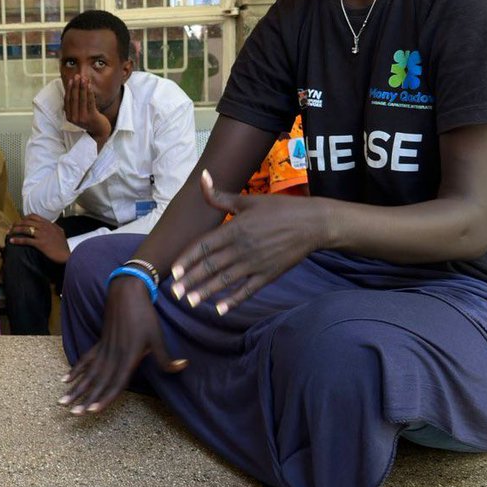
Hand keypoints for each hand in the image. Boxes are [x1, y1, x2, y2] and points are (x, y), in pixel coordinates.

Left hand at [8, 214, 69, 262]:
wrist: (66, 255)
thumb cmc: (63, 246)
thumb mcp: (60, 232)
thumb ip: (54, 227)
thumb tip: (51, 225)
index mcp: (48, 223)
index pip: (33, 216)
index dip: (24, 218)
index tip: (19, 222)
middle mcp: (44, 227)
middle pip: (26, 221)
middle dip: (17, 223)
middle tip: (10, 227)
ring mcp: (41, 234)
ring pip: (25, 229)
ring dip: (15, 230)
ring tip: (8, 232)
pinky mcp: (39, 243)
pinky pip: (26, 239)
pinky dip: (17, 240)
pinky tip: (11, 241)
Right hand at [61, 275, 186, 413]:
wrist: (127, 291)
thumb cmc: (144, 314)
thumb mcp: (158, 336)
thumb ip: (166, 357)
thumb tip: (183, 367)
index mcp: (128, 357)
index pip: (116, 383)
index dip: (105, 398)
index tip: (92, 410)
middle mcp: (113, 355)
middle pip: (98, 382)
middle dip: (85, 399)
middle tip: (73, 413)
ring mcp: (104, 349)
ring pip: (88, 373)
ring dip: (76, 388)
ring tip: (62, 401)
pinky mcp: (100, 342)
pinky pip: (85, 359)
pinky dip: (76, 370)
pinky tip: (66, 379)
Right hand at [63, 75, 111, 146]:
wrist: (99, 131)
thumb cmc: (89, 119)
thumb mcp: (79, 113)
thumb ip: (74, 105)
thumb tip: (70, 90)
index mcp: (69, 117)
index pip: (67, 100)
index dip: (69, 89)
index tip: (71, 80)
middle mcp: (74, 118)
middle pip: (74, 98)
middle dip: (75, 86)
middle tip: (77, 76)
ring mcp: (83, 118)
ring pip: (82, 99)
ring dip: (82, 87)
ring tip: (84, 78)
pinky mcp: (91, 117)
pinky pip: (90, 101)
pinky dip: (89, 92)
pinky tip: (89, 85)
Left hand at [170, 170, 323, 315]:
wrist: (312, 223)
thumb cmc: (278, 209)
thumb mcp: (247, 200)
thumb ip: (220, 196)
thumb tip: (202, 177)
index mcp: (234, 229)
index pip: (204, 246)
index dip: (187, 260)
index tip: (174, 271)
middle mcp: (242, 248)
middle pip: (211, 266)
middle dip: (191, 281)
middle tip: (174, 293)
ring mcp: (255, 263)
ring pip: (225, 281)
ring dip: (206, 292)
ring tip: (190, 302)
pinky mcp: (268, 275)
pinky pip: (247, 291)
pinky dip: (233, 301)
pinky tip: (220, 310)